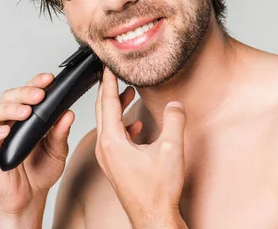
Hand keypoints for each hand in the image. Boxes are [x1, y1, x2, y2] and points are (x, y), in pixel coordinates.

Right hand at [0, 73, 74, 216]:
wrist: (29, 197)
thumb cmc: (41, 171)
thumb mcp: (58, 151)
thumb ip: (61, 133)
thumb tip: (68, 113)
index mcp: (27, 116)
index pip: (28, 92)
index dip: (36, 82)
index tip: (49, 79)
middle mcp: (9, 121)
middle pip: (8, 97)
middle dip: (24, 92)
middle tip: (39, 96)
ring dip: (9, 108)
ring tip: (25, 112)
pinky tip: (4, 132)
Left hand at [94, 68, 187, 227]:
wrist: (153, 218)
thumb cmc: (158, 191)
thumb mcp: (171, 150)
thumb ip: (174, 121)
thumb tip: (175, 104)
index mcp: (112, 141)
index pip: (106, 102)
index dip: (108, 80)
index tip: (106, 64)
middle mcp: (105, 148)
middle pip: (102, 110)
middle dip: (108, 89)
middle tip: (112, 72)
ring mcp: (108, 158)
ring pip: (107, 123)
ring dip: (116, 105)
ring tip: (127, 91)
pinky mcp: (115, 165)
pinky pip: (114, 136)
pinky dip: (122, 123)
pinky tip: (136, 123)